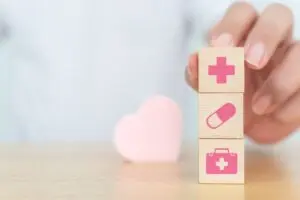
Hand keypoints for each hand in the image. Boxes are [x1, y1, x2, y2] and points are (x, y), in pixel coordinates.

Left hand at [186, 2, 298, 143]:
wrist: (252, 127)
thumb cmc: (230, 100)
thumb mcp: (212, 91)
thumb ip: (201, 76)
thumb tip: (193, 60)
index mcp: (244, 36)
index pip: (241, 13)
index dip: (231, 26)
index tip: (218, 47)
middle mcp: (272, 41)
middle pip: (278, 15)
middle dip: (265, 35)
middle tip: (251, 62)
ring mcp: (294, 58)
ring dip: (280, 80)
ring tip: (259, 107)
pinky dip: (293, 104)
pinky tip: (277, 116)